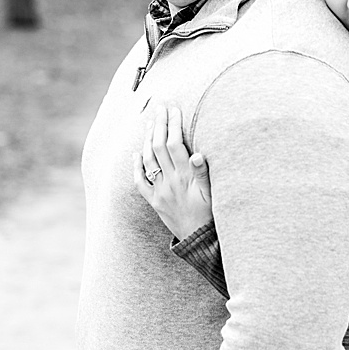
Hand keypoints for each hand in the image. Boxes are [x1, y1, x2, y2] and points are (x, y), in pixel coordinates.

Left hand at [132, 104, 212, 239]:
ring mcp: (159, 191)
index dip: (174, 125)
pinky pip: (140, 181)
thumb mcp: (212, 194)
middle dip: (159, 125)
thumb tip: (197, 154)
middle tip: (160, 108)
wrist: (199, 241)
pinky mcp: (153, 201)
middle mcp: (169, 182)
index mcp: (184, 177)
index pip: (175, 144)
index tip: (174, 109)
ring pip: (148, 160)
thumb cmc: (210, 216)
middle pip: (159, 147)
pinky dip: (136, 166)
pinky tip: (136, 153)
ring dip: (147, 140)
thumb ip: (202, 174)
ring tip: (150, 123)